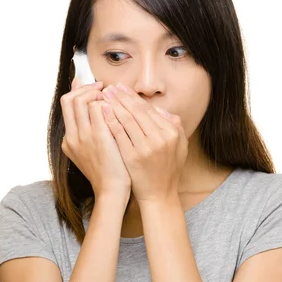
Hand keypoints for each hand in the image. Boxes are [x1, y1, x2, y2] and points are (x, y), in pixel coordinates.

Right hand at [60, 78, 131, 198]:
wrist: (112, 191)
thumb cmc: (108, 173)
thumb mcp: (93, 154)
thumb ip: (90, 134)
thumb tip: (95, 111)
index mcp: (69, 141)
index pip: (66, 105)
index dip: (77, 91)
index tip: (92, 87)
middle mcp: (72, 136)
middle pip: (69, 99)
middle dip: (85, 88)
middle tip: (101, 87)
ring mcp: (83, 136)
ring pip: (81, 100)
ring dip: (96, 93)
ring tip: (110, 95)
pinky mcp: (99, 135)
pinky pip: (98, 107)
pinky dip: (107, 101)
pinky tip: (118, 105)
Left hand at [101, 83, 188, 202]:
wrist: (159, 194)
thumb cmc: (168, 169)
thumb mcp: (180, 146)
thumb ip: (175, 125)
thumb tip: (162, 109)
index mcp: (172, 132)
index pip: (149, 109)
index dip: (134, 97)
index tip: (122, 88)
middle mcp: (160, 137)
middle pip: (137, 111)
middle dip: (121, 96)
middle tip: (110, 87)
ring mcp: (146, 147)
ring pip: (127, 119)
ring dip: (114, 104)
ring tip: (104, 95)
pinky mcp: (132, 156)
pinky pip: (119, 134)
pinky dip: (110, 120)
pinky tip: (102, 112)